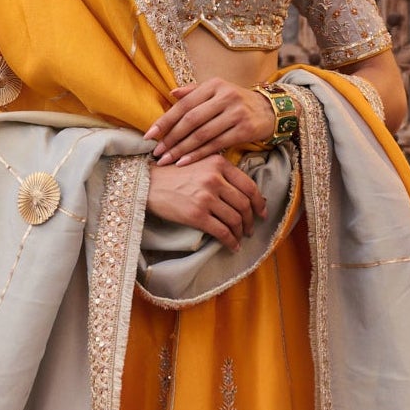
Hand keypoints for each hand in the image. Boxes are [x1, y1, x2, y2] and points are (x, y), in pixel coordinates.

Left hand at [144, 77, 274, 165]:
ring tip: (167, 160)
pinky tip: (185, 162)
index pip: (184, 104)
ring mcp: (236, 113)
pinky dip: (198, 154)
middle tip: (156, 152)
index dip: (165, 121)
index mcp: (214, 85)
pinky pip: (216, 145)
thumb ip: (194, 92)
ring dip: (182, 149)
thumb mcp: (218, 91)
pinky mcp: (245, 129)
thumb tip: (171, 93)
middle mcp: (225, 96)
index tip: (149, 135)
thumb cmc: (236, 102)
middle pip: (191, 120)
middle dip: (171, 138)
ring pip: (202, 134)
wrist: (269, 110)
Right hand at [145, 154, 267, 251]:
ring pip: (235, 220)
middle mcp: (214, 179)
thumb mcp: (200, 163)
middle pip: (244, 204)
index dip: (259, 202)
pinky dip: (230, 241)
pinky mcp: (196, 215)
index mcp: (219, 164)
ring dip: (241, 233)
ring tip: (240, 238)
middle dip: (251, 220)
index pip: (249, 186)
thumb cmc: (173, 175)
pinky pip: (222, 232)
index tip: (262, 212)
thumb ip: (221, 172)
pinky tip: (232, 246)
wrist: (147, 184)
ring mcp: (206, 198)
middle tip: (251, 229)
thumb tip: (246, 193)